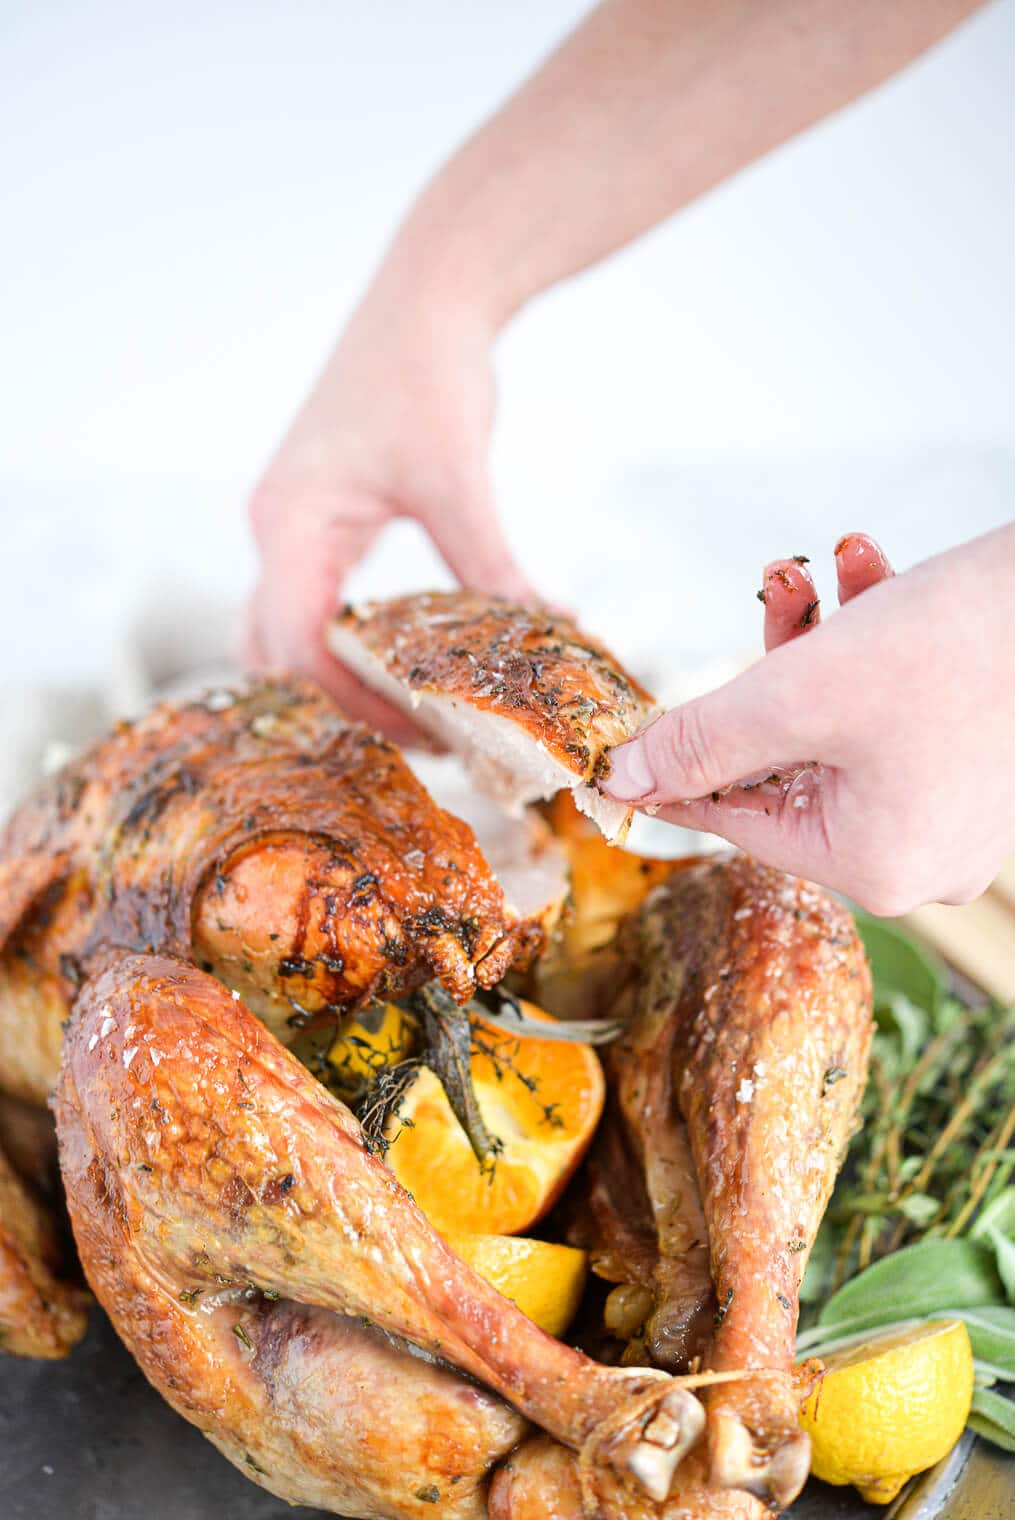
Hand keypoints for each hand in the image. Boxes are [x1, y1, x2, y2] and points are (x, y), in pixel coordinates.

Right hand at [244, 260, 533, 732]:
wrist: (425, 299)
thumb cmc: (430, 373)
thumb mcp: (459, 479)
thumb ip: (489, 563)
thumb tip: (541, 632)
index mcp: (291, 521)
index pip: (297, 644)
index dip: (353, 699)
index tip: (424, 730)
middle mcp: (277, 530)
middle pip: (275, 654)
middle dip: (340, 703)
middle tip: (422, 737)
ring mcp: (291, 527)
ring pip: (284, 634)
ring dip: (337, 681)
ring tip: (415, 713)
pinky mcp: (318, 522)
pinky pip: (314, 604)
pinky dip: (348, 646)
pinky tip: (407, 666)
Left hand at [603, 526, 1014, 914]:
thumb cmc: (954, 650)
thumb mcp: (798, 694)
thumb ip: (701, 741)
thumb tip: (624, 780)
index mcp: (874, 866)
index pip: (740, 818)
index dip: (684, 760)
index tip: (638, 726)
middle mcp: (919, 855)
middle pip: (791, 761)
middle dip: (772, 671)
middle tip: (770, 600)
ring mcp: (954, 809)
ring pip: (841, 723)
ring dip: (820, 642)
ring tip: (818, 572)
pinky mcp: (976, 757)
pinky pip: (892, 709)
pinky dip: (870, 644)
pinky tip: (865, 569)